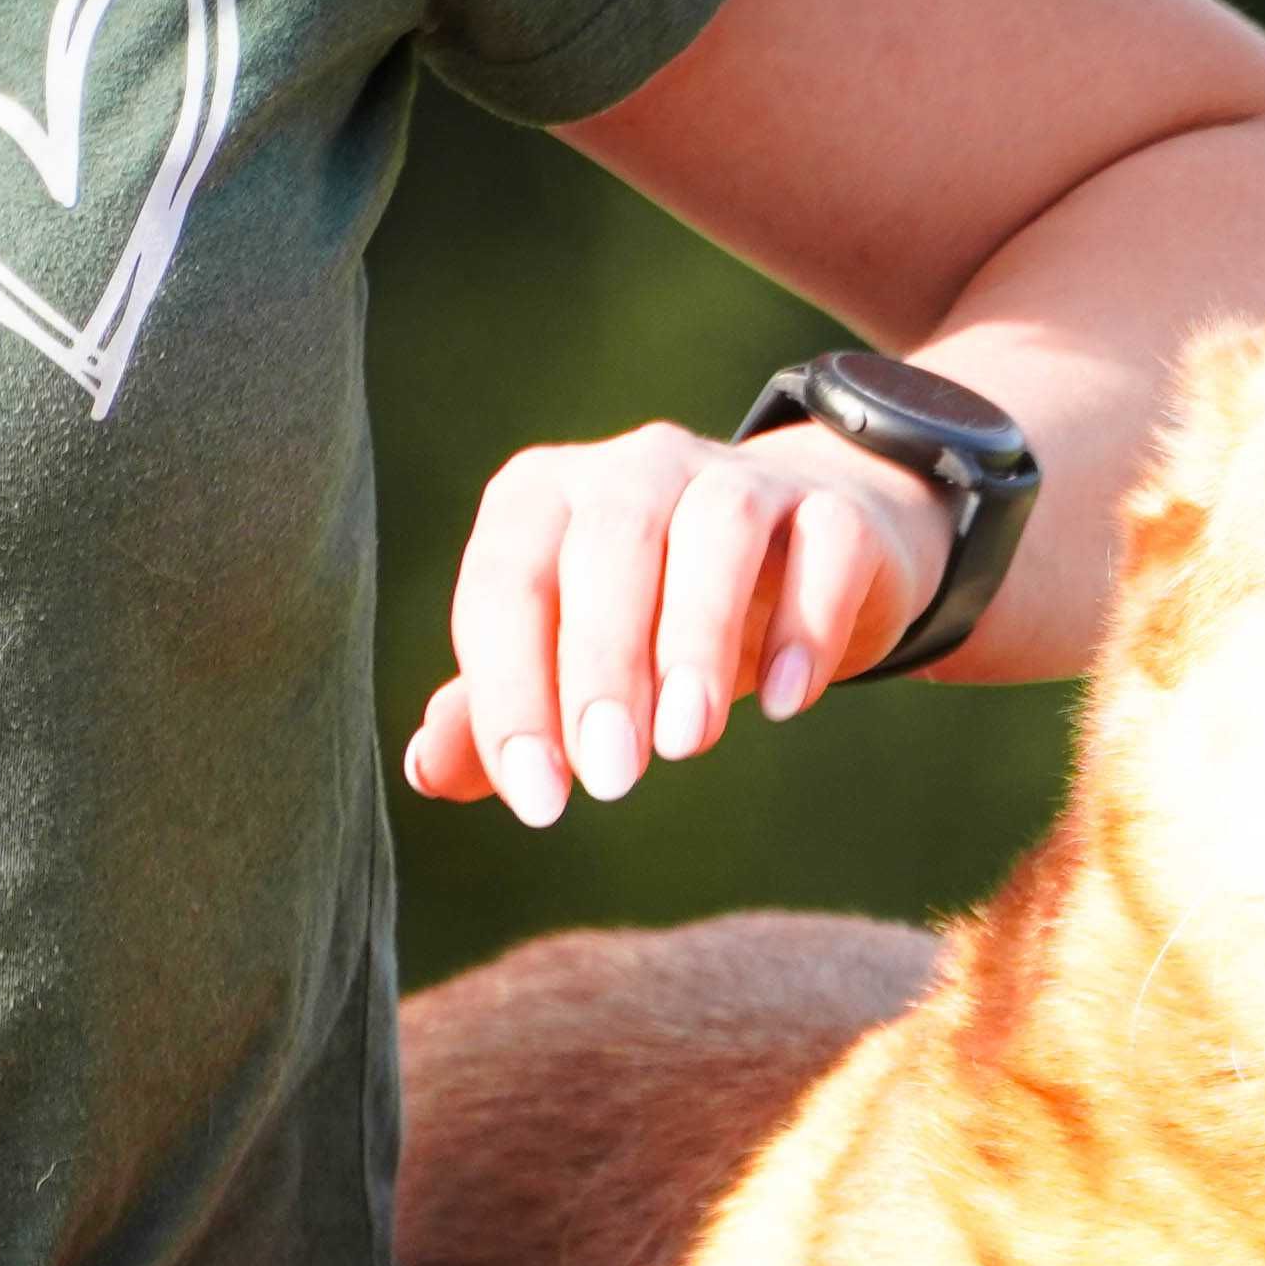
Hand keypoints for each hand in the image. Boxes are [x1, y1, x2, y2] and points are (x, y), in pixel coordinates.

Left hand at [404, 420, 953, 824]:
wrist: (809, 555)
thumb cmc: (657, 615)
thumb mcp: (569, 659)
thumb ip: (498, 709)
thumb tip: (427, 770)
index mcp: (546, 497)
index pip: (508, 582)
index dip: (511, 691)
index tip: (539, 799)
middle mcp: (637, 467)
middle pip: (608, 544)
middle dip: (602, 665)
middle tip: (613, 780)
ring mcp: (742, 478)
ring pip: (716, 529)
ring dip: (695, 636)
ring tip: (688, 743)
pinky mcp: (836, 511)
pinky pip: (825, 544)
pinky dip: (805, 623)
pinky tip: (785, 703)